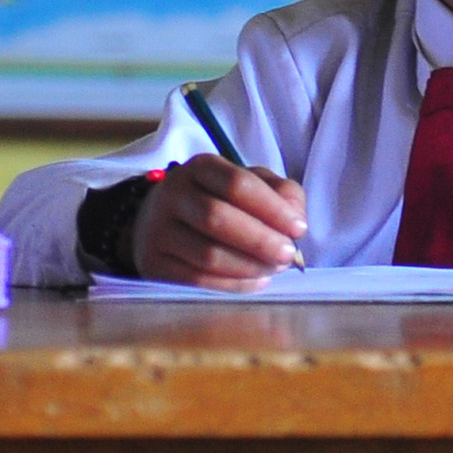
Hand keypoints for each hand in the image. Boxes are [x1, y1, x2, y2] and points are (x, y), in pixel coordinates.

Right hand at [130, 156, 307, 289]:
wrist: (158, 221)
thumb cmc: (216, 200)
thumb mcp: (248, 184)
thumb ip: (279, 194)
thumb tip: (296, 220)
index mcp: (200, 167)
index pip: (237, 184)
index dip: (272, 208)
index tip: (299, 228)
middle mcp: (173, 194)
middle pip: (218, 218)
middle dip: (260, 241)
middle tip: (289, 255)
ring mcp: (158, 230)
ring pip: (208, 254)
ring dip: (250, 266)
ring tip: (275, 269)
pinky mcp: (153, 263)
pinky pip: (197, 280)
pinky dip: (234, 285)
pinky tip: (257, 281)